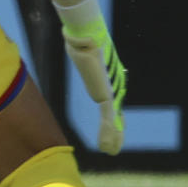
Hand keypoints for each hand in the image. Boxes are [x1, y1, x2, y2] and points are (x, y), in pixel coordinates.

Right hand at [64, 16, 127, 153]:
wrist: (86, 36)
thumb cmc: (81, 38)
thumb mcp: (79, 48)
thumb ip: (78, 48)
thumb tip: (71, 36)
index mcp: (103, 83)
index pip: (110, 105)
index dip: (113, 120)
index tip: (116, 132)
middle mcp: (109, 89)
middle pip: (114, 115)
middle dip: (115, 132)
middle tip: (114, 148)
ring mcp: (110, 91)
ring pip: (112, 119)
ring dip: (112, 136)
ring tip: (112, 151)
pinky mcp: (107, 93)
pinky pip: (110, 117)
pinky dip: (110, 132)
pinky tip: (110, 144)